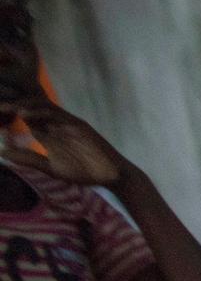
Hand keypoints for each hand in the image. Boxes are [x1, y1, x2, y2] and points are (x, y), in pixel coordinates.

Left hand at [0, 100, 127, 188]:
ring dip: (22, 104)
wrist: (110, 176)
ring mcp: (66, 122)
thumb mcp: (50, 168)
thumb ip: (29, 159)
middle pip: (29, 108)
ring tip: (5, 108)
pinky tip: (24, 114)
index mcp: (47, 134)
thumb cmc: (84, 173)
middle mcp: (54, 124)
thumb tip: (2, 153)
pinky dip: (39, 111)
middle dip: (11, 106)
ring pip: (40, 106)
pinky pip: (56, 113)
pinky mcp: (77, 124)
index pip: (24, 118)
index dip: (8, 115)